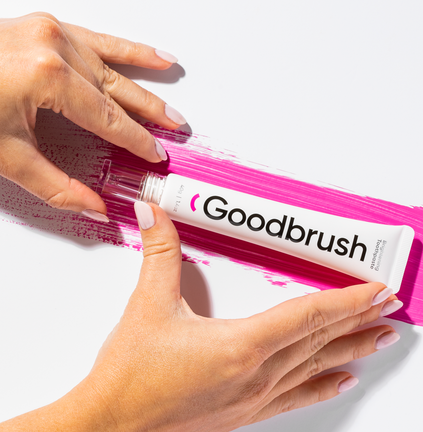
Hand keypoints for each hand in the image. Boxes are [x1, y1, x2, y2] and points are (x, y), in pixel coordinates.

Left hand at [0, 12, 185, 220]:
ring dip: (146, 84)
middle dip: (151, 113)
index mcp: (50, 78)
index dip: (136, 140)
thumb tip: (95, 209)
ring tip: (172, 99)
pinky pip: (99, 38)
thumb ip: (58, 187)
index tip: (156, 154)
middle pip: (119, 90)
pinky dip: (129, 49)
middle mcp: (57, 47)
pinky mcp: (47, 26)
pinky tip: (154, 56)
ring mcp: (53, 32)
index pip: (109, 119)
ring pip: (114, 65)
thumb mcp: (7, 157)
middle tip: (175, 130)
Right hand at [0, 203, 401, 430]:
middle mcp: (257, 374)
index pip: (308, 315)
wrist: (110, 425)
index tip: (376, 290)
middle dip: (359, 320)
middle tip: (390, 306)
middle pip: (321, 340)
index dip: (346, 300)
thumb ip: (159, 251)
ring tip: (381, 339)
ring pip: (316, 368)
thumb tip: (153, 211)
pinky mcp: (244, 411)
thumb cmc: (131, 373)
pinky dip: (324, 385)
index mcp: (241, 345)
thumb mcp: (147, 305)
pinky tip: (344, 380)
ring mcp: (253, 397)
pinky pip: (297, 396)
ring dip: (351, 349)